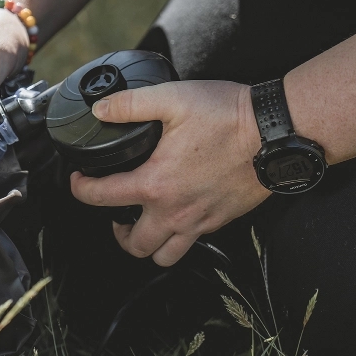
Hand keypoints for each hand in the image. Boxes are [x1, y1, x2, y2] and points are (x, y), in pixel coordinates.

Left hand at [70, 81, 269, 265]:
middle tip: (115, 214)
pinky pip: (192, 245)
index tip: (79, 181)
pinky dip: (177, 240)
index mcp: (155, 183)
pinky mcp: (220, 221)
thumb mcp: (172, 99)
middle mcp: (174, 211)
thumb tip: (101, 110)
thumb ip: (130, 105)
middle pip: (134, 245)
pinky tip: (177, 216)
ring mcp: (199, 221)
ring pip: (164, 256)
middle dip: (117, 233)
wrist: (276, 132)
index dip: (81, 189)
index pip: (102, 197)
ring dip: (148, 246)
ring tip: (143, 226)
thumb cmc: (228, 117)